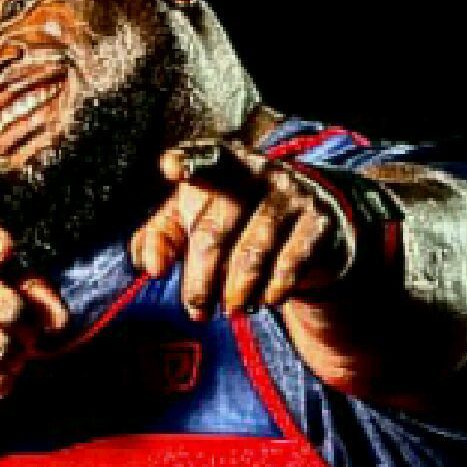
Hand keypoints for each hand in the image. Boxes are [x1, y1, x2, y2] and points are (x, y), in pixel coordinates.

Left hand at [130, 140, 354, 319]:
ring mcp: (290, 194)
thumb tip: (148, 266)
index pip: (203, 158)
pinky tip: (266, 300)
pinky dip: (274, 287)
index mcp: (220, 163)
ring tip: (230, 309)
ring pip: (253, 251)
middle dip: (201, 278)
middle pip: (216, 229)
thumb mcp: (195, 219)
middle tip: (196, 309)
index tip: (171, 167)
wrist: (310, 224)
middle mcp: (256, 171)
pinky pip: (291, 262)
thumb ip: (162, 236)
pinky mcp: (317, 221)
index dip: (187, 161)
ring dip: (237, 289)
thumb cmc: (237, 220)